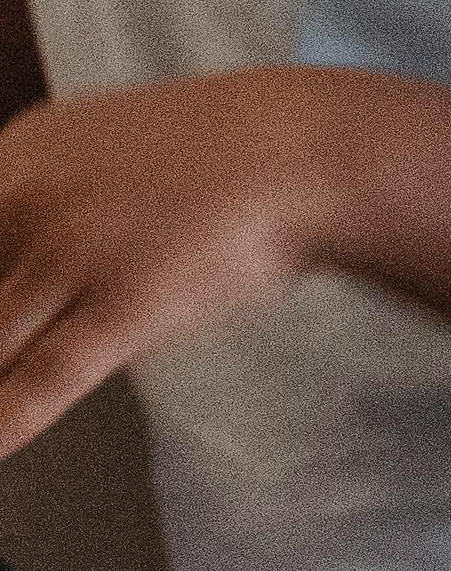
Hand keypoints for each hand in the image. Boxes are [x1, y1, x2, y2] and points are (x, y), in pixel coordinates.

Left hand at [0, 70, 352, 464]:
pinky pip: (42, 378)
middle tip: (5, 347)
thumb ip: (43, 197)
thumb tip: (17, 261)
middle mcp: (29, 198)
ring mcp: (74, 252)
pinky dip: (5, 420)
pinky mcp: (124, 304)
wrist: (301, 151)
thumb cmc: (214, 159)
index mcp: (17, 155)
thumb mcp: (101, 150)